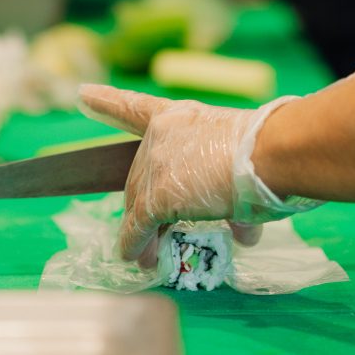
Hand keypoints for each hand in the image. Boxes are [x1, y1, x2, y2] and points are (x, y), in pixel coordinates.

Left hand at [78, 84, 310, 263]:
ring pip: (139, 205)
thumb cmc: (270, 152)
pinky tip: (138, 259)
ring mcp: (156, 164)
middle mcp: (161, 135)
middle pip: (140, 177)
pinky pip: (139, 227)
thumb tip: (240, 229)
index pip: (135, 107)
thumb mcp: (242, 164)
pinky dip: (136, 246)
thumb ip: (232, 194)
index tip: (81, 94)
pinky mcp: (158, 196)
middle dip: (147, 208)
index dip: (106, 102)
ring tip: (151, 258)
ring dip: (144, 234)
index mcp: (181, 117)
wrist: (273, 154)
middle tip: (160, 233)